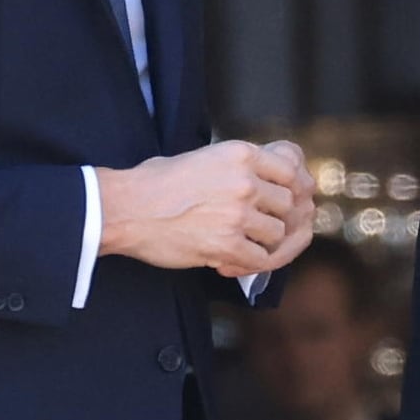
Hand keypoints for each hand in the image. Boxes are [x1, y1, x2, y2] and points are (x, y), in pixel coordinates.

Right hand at [97, 140, 307, 278]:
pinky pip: (259, 260)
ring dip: (261, 243)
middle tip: (257, 228)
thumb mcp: (204, 157)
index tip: (283, 202)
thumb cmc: (157, 183)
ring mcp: (238, 214)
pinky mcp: (227, 245)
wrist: (127, 208)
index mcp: (240, 154)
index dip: (292, 190)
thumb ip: (239, 167)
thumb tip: (270, 181)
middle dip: (274, 218)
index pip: (291, 171)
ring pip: (277, 234)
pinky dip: (247, 265)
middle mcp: (245, 182)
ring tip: (238, 244)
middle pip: (287, 205)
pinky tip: (227, 262)